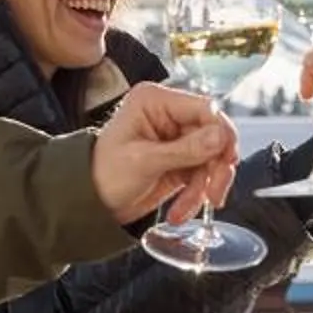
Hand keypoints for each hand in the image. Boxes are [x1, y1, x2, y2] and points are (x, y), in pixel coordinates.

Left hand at [93, 83, 239, 225]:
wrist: (88, 203)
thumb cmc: (102, 174)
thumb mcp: (143, 161)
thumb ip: (185, 150)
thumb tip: (221, 137)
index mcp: (155, 101)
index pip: (204, 109)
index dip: (220, 134)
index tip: (224, 161)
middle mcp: (169, 115)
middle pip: (214, 135)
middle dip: (215, 168)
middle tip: (213, 194)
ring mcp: (176, 138)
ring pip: (213, 158)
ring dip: (205, 187)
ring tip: (185, 209)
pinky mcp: (181, 160)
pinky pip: (203, 174)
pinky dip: (197, 195)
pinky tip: (180, 210)